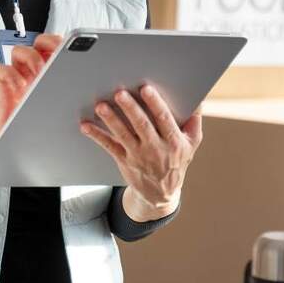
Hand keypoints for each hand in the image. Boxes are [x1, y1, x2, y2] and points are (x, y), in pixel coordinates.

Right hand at [0, 34, 63, 137]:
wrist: (17, 135)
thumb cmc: (40, 116)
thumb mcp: (59, 104)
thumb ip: (70, 91)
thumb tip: (88, 87)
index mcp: (49, 68)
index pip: (56, 45)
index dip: (62, 42)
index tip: (71, 47)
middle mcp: (32, 67)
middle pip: (39, 41)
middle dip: (48, 43)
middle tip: (57, 55)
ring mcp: (17, 73)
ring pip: (18, 51)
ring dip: (30, 58)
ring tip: (39, 73)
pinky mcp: (3, 83)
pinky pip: (2, 69)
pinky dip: (12, 75)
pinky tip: (22, 87)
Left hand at [80, 84, 202, 214]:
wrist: (161, 193)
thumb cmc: (177, 160)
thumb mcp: (192, 143)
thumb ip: (194, 120)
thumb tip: (198, 97)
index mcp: (174, 141)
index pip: (164, 120)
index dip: (155, 104)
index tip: (146, 89)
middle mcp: (156, 148)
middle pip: (141, 126)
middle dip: (130, 109)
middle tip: (119, 93)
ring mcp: (138, 155)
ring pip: (123, 135)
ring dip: (111, 120)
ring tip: (101, 106)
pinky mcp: (124, 160)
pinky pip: (109, 146)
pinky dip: (96, 135)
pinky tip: (85, 125)